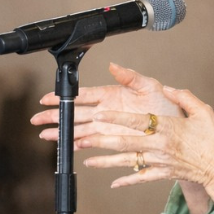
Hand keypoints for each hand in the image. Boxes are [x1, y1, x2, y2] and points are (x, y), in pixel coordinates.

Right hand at [30, 62, 180, 148]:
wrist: (175, 127)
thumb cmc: (164, 104)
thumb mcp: (149, 85)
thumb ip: (130, 76)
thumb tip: (113, 65)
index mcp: (111, 94)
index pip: (82, 95)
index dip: (64, 97)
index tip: (47, 98)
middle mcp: (106, 111)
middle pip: (75, 114)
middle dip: (55, 116)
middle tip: (37, 119)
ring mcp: (108, 126)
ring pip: (79, 129)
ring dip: (63, 133)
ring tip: (46, 135)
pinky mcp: (113, 140)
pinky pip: (93, 143)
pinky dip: (80, 145)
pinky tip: (70, 147)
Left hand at [79, 84, 213, 209]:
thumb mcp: (203, 112)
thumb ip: (184, 97)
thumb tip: (168, 88)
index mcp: (167, 128)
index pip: (136, 121)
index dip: (116, 117)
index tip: (99, 113)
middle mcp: (159, 146)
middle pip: (125, 143)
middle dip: (101, 140)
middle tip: (82, 138)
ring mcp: (159, 162)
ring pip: (127, 161)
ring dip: (106, 161)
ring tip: (87, 160)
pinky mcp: (162, 174)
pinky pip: (141, 178)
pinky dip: (126, 181)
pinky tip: (113, 183)